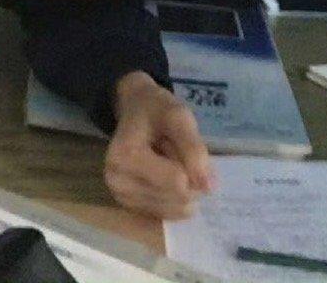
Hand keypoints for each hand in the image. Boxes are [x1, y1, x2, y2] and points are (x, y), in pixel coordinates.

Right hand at [104, 71, 214, 219]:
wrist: (135, 110)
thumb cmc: (156, 110)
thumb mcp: (179, 116)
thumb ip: (194, 149)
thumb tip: (209, 188)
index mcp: (125, 156)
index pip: (178, 182)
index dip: (192, 166)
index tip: (178, 142)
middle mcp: (117, 182)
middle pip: (179, 198)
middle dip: (188, 177)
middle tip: (173, 151)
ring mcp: (123, 198)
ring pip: (177, 210)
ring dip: (183, 187)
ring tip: (167, 162)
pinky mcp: (131, 208)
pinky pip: (170, 215)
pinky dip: (176, 198)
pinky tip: (164, 177)